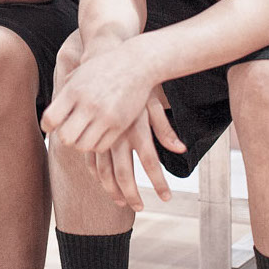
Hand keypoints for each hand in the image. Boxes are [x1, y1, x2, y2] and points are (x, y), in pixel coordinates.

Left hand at [41, 43, 153, 151]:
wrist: (136, 64)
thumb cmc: (104, 67)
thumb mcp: (79, 74)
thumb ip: (64, 93)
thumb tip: (51, 117)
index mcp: (74, 91)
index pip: (51, 119)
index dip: (47, 125)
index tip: (50, 125)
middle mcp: (89, 105)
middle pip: (66, 138)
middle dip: (64, 136)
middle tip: (68, 130)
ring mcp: (106, 116)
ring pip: (83, 146)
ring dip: (80, 142)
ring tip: (82, 132)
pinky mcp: (120, 125)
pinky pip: (101, 146)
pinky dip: (95, 144)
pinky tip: (96, 133)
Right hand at [86, 89, 185, 210]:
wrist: (107, 61)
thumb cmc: (135, 84)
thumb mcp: (153, 104)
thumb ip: (164, 129)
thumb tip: (181, 149)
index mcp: (136, 128)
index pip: (150, 163)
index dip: (158, 183)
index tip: (166, 197)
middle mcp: (116, 134)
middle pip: (123, 173)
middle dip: (132, 195)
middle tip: (140, 207)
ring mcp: (99, 133)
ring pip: (102, 171)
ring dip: (112, 190)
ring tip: (122, 202)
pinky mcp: (87, 130)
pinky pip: (89, 159)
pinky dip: (95, 174)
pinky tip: (102, 183)